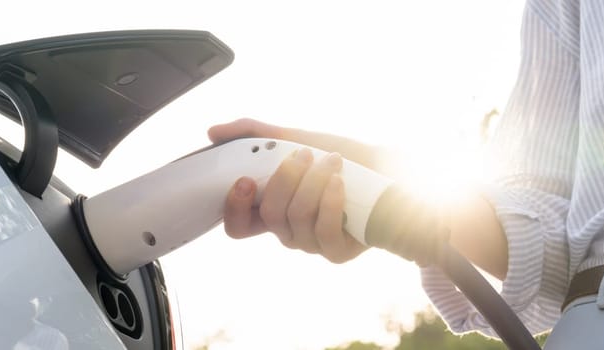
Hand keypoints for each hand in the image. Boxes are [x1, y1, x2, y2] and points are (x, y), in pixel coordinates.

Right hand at [208, 118, 371, 262]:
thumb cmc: (343, 159)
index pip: (238, 225)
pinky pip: (323, 231)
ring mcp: (312, 243)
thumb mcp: (298, 140)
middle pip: (269, 215)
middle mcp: (289, 231)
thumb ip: (256, 135)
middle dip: (285, 179)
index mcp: (273, 209)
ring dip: (312, 183)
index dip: (235, 207)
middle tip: (305, 154)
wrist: (390, 173)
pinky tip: (339, 181)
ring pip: (296, 218)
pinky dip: (329, 202)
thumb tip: (214, 132)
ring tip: (331, 160)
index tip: (245, 179)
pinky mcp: (337, 251)